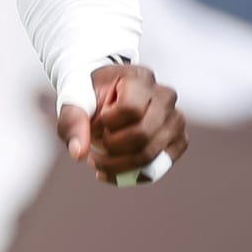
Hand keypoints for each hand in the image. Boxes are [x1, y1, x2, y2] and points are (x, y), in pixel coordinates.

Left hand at [55, 63, 187, 185]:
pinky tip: (112, 171)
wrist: (104, 94)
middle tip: (96, 145)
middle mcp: (164, 96)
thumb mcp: (75, 98)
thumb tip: (79, 154)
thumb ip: (73, 120)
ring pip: (151, 154)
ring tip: (99, 160)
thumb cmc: (91, 94)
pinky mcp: (179, 140)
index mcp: (139, 77)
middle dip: (112, 147)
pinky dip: (133, 175)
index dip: (108, 122)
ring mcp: (176, 119)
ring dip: (119, 164)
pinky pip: (159, 167)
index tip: (97, 119)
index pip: (131, 108)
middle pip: (143, 134)